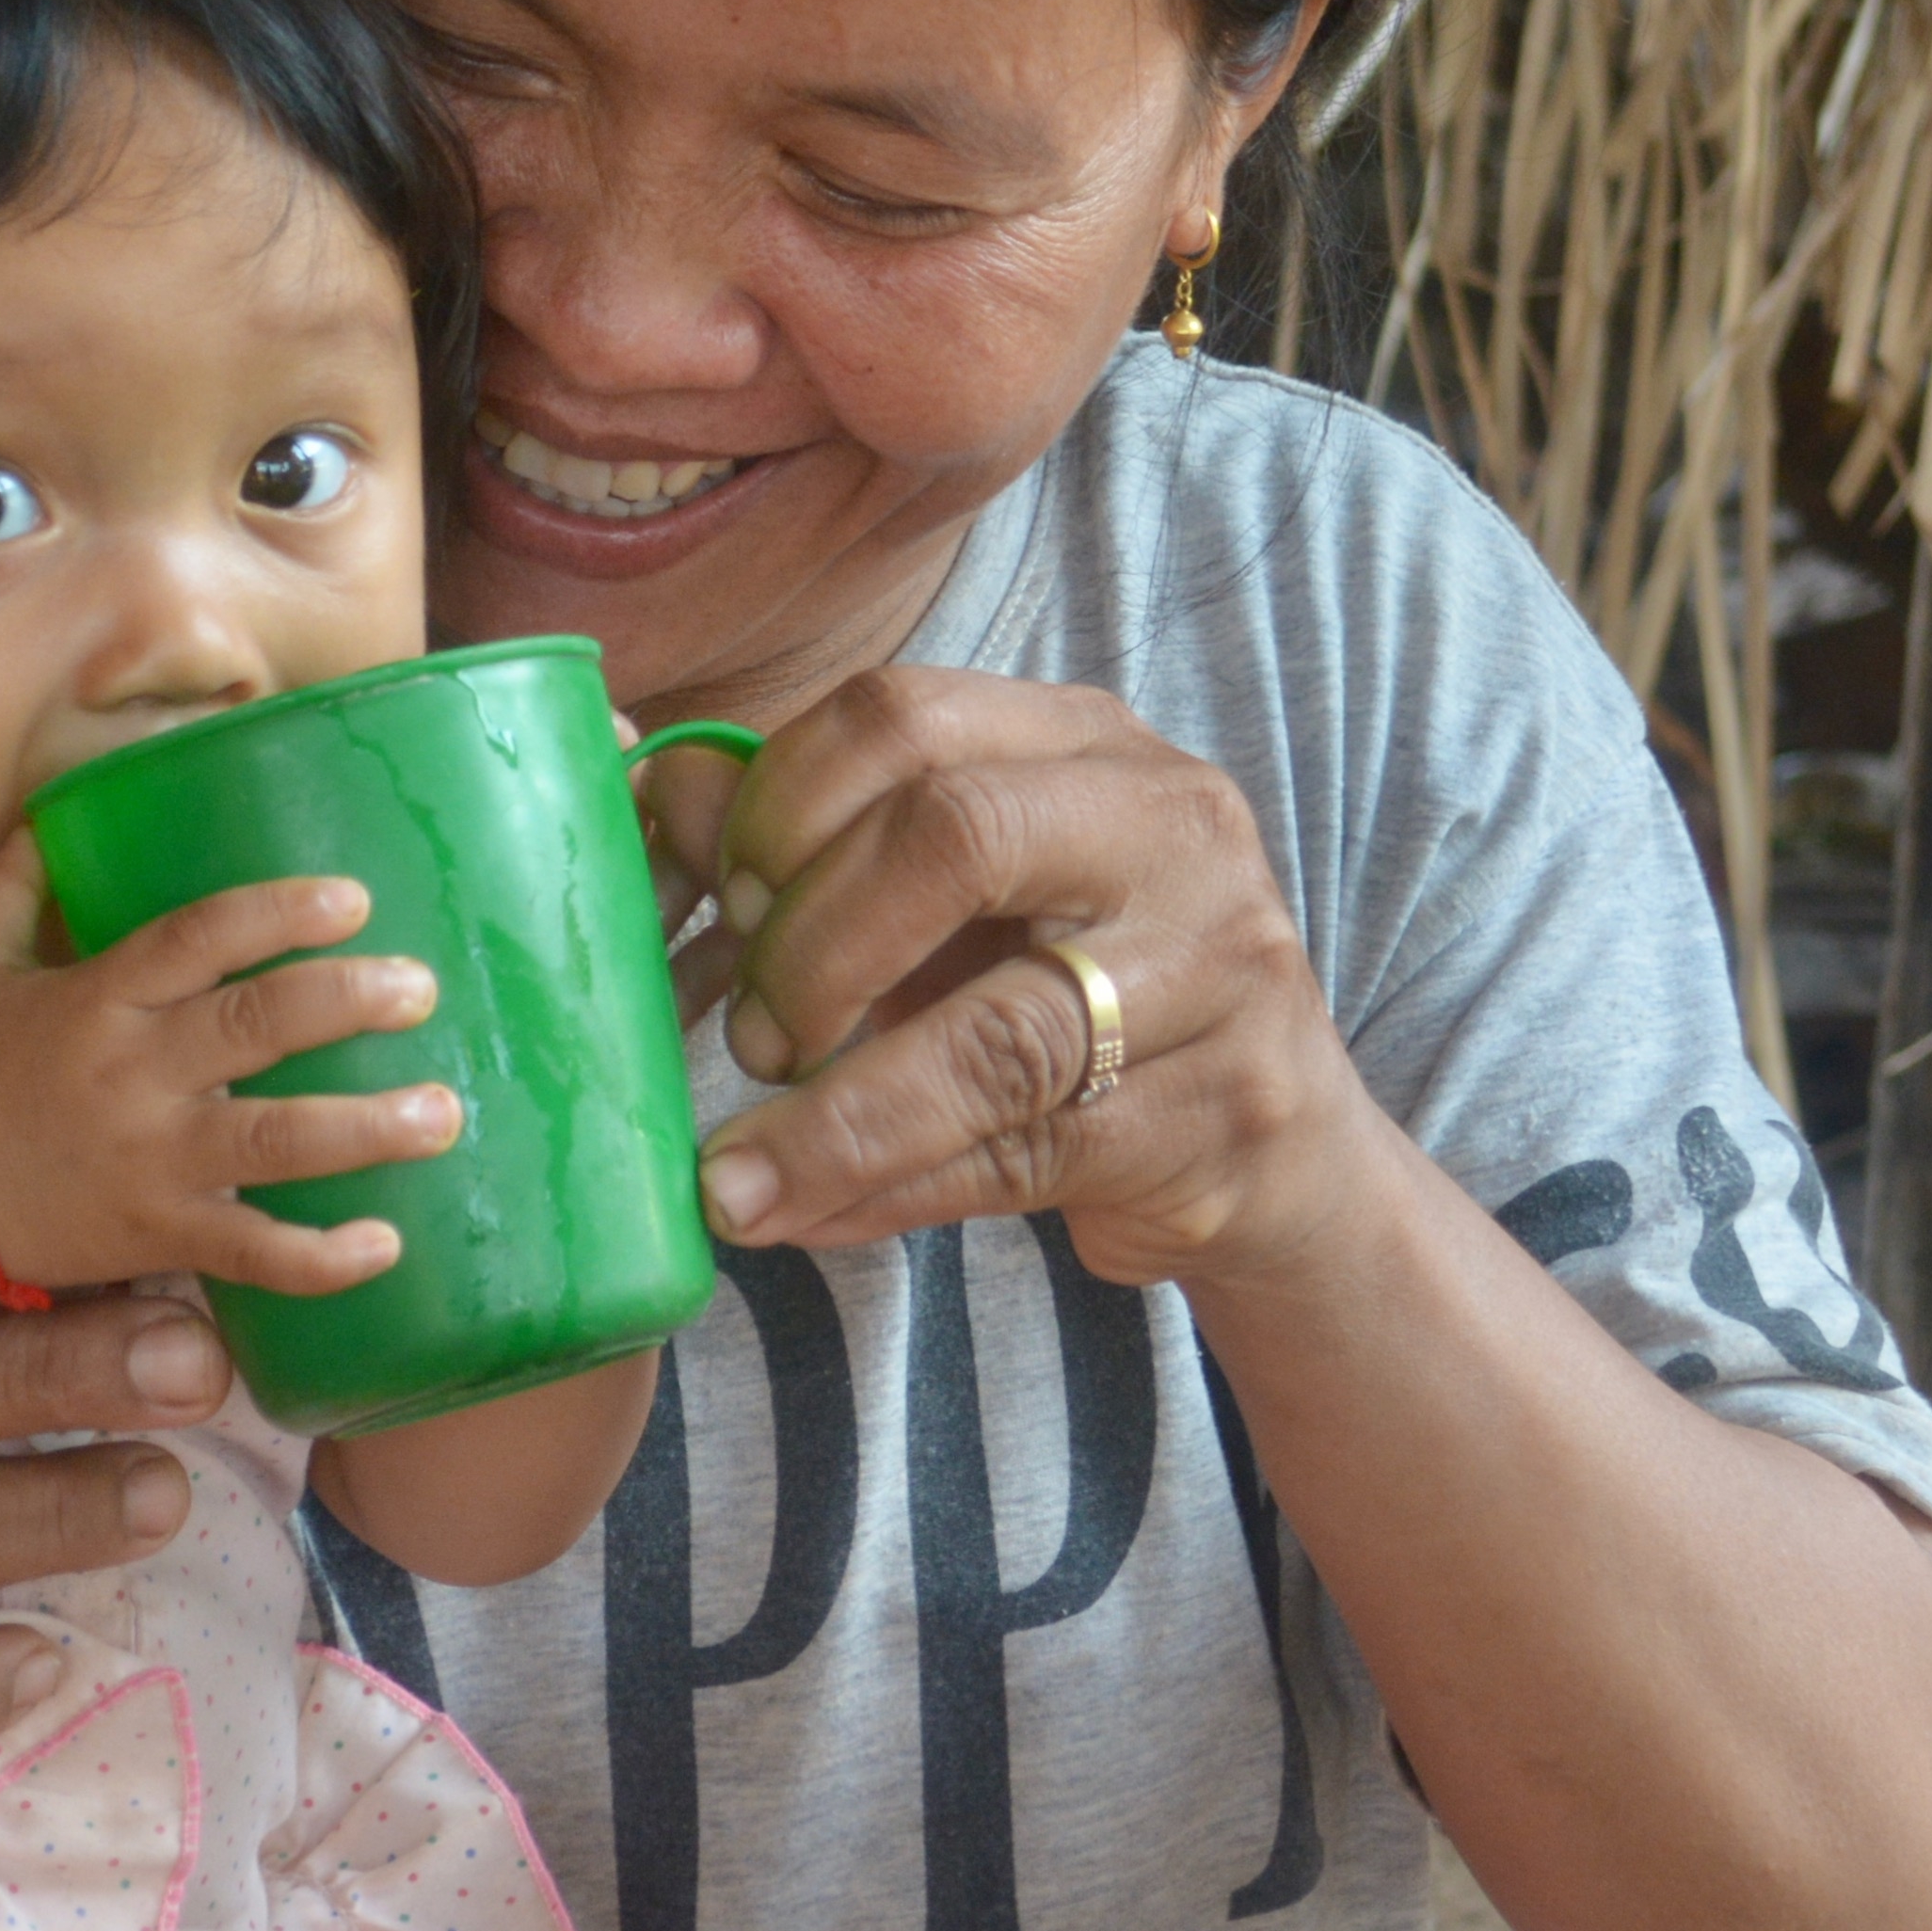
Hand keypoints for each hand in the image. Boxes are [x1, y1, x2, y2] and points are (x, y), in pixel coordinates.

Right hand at [0, 832, 461, 1296]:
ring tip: (443, 1114)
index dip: (277, 913)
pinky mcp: (161, 1235)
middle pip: (255, 1028)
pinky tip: (386, 1246)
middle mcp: (134, 1075)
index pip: (198, 938)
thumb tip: (52, 804)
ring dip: (366, 1129)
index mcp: (99, 998)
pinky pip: (251, 1254)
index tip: (352, 898)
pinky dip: (320, 1258)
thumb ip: (17, 880)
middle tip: (423, 989)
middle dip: (347, 1003)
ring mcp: (153, 1162)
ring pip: (273, 1142)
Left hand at [640, 667, 1373, 1289]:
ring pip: (998, 1034)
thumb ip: (816, 839)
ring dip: (835, 1114)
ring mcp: (1214, 972)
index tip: (726, 897)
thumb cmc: (1077, 988)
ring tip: (734, 1172)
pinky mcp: (1215, 1115)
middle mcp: (1171, 829)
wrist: (1269, 1141)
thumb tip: (662, 789)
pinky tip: (801, 1214)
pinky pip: (1019, 1157)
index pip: (905, 716)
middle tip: (750, 1032)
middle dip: (812, 944)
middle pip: (955, 835)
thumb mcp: (958, 899)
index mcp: (1089, 741)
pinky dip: (886, 1192)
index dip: (782, 805)